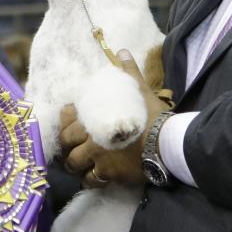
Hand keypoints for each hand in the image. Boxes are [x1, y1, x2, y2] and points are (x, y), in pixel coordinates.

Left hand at [59, 50, 169, 186]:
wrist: (166, 141)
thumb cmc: (152, 114)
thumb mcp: (139, 89)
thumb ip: (128, 72)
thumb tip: (122, 51)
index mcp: (95, 116)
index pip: (67, 118)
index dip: (66, 119)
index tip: (70, 121)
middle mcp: (91, 137)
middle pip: (67, 143)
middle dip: (67, 144)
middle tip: (73, 145)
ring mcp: (98, 158)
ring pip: (74, 164)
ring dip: (75, 164)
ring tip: (81, 163)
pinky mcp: (108, 175)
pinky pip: (90, 181)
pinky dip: (90, 179)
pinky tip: (95, 177)